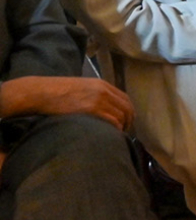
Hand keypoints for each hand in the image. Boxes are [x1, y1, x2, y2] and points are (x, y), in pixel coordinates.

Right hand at [0, 75, 133, 131]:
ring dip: (122, 126)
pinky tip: (112, 134)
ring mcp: (99, 99)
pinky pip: (112, 120)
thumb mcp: (82, 87)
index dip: (129, 112)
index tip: (128, 121)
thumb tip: (104, 108)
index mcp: (103, 84)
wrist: (42, 92)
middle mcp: (104, 90)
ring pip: (121, 115)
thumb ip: (95, 94)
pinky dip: (116, 128)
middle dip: (129, 121)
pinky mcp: (92, 108)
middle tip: (126, 131)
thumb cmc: (57, 92)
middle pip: (127, 107)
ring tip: (117, 135)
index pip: (125, 99)